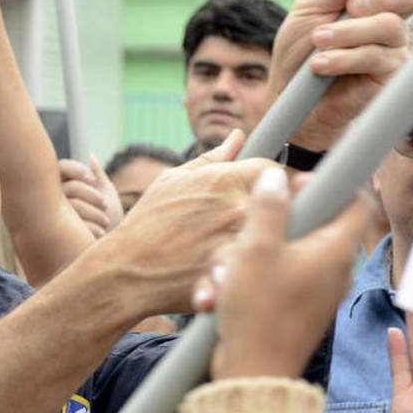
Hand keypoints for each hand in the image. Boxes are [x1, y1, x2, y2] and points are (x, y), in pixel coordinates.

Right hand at [59, 156, 122, 237]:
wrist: (111, 249)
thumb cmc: (109, 219)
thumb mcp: (107, 194)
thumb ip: (98, 176)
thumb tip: (89, 155)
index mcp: (64, 186)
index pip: (60, 168)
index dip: (74, 169)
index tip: (91, 177)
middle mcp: (55, 201)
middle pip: (68, 188)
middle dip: (89, 195)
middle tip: (104, 204)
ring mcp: (56, 219)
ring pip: (72, 206)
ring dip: (93, 212)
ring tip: (106, 222)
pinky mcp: (59, 237)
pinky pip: (72, 227)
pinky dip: (90, 228)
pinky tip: (100, 233)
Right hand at [106, 130, 269, 314]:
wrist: (126, 271)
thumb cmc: (146, 224)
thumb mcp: (171, 182)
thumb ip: (210, 159)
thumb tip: (237, 138)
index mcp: (223, 180)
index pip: (273, 170)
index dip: (269, 181)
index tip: (262, 194)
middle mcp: (237, 207)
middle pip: (286, 202)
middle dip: (278, 210)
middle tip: (267, 221)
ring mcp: (240, 242)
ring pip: (281, 235)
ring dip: (275, 239)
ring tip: (261, 249)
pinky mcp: (240, 273)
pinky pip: (267, 266)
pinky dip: (262, 268)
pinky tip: (250, 274)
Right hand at [194, 167, 369, 378]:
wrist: (250, 373)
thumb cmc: (258, 312)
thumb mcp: (255, 248)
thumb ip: (268, 207)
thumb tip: (275, 176)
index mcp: (334, 251)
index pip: (355, 201)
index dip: (326, 186)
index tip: (291, 186)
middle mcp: (330, 270)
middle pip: (305, 226)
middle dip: (263, 228)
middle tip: (241, 236)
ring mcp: (311, 290)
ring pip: (278, 253)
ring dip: (242, 258)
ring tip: (220, 275)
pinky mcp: (290, 308)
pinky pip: (267, 279)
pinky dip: (242, 281)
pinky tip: (215, 295)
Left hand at [269, 0, 412, 150]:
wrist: (288, 94)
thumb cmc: (299, 49)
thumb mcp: (309, 9)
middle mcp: (393, 19)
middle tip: (350, 6)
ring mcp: (395, 47)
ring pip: (390, 26)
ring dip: (348, 32)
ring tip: (318, 42)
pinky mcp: (388, 75)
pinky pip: (376, 57)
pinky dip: (344, 57)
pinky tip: (320, 64)